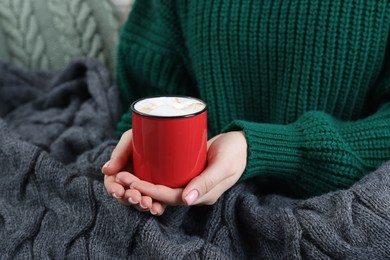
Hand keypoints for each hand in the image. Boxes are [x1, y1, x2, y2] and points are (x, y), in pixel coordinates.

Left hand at [127, 131, 247, 209]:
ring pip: (163, 187)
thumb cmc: (236, 153)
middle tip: (120, 176)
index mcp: (202, 195)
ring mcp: (191, 182)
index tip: (132, 182)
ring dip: (144, 182)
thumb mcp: (224, 165)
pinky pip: (168, 178)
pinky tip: (140, 168)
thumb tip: (187, 200)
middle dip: (141, 187)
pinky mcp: (188, 171)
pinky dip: (153, 175)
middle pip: (163, 194)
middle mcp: (194, 191)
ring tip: (124, 173)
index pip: (171, 197)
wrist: (243, 144)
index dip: (150, 191)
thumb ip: (208, 182)